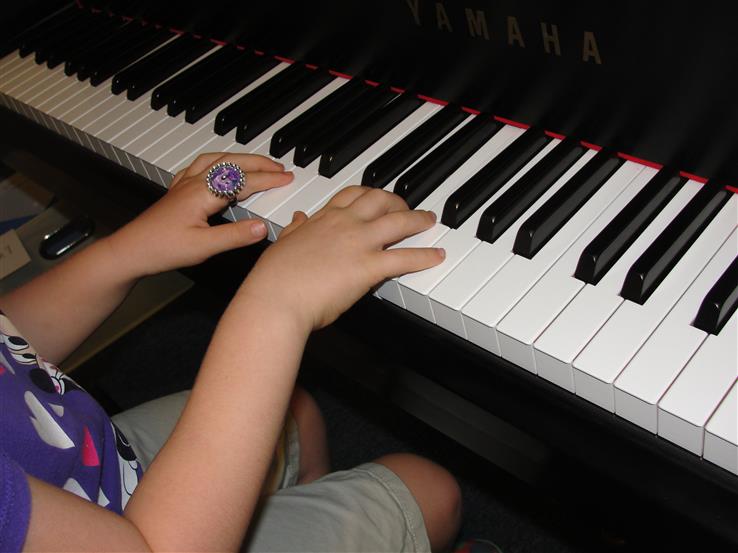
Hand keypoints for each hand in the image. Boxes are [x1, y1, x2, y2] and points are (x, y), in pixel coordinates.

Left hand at [107, 153, 292, 276]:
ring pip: (215, 159)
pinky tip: (218, 167)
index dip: (268, 179)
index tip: (287, 178)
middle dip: (259, 163)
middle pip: (231, 163)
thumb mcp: (204, 247)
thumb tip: (263, 227)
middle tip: (279, 167)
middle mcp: (194, 183)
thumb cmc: (162, 249)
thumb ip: (235, 236)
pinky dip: (217, 162)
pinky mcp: (177, 191)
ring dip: (239, 158)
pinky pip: (200, 166)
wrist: (130, 250)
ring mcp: (184, 185)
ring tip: (256, 162)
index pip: (243, 181)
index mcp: (202, 193)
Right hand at [239, 186, 444, 331]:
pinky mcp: (369, 267)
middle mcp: (343, 224)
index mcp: (322, 219)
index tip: (376, 198)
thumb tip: (298, 220)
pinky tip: (437, 255)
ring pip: (398, 222)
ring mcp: (358, 243)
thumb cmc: (273, 280)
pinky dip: (425, 255)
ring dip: (418, 219)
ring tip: (429, 220)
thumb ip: (293, 231)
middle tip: (407, 208)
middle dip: (397, 201)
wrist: (275, 300)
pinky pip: (405, 257)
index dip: (368, 195)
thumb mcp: (281, 245)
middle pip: (379, 200)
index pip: (351, 195)